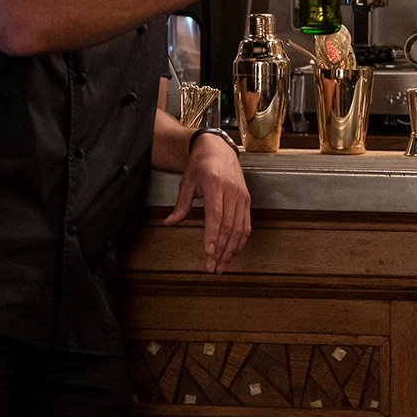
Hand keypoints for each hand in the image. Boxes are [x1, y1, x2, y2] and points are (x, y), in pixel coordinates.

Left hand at [163, 133, 250, 272]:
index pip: (216, 215)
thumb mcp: (187, 182)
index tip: (209, 253)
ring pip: (239, 228)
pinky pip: (246, 224)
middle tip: (213, 268)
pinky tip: (233, 252)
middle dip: (221, 250)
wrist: (218, 149)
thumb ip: (181, 204)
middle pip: (228, 226)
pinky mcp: (246, 200)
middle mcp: (232, 191)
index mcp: (215, 185)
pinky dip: (241, 240)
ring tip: (222, 265)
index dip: (213, 236)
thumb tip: (169, 223)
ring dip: (231, 249)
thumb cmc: (200, 165)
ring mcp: (241, 196)